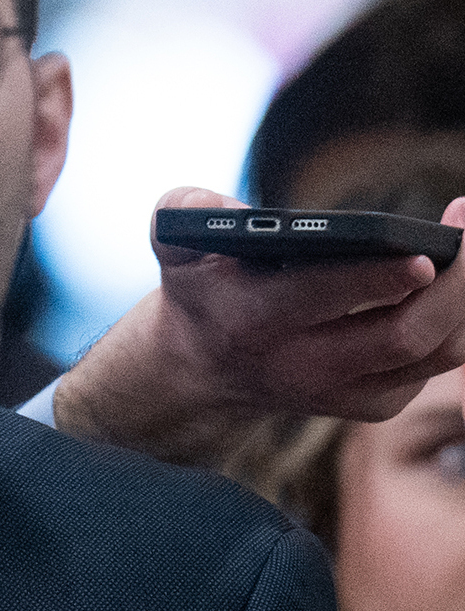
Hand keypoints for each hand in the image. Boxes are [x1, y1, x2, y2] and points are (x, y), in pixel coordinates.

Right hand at [53, 189, 464, 460]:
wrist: (203, 370)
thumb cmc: (204, 289)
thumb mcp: (174, 247)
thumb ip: (182, 211)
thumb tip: (230, 208)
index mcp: (251, 323)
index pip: (322, 302)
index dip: (378, 280)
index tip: (423, 254)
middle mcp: (300, 367)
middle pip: (404, 334)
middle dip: (456, 283)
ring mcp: (344, 392)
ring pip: (437, 352)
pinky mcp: (375, 402)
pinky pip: (438, 360)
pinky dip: (461, 316)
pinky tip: (462, 273)